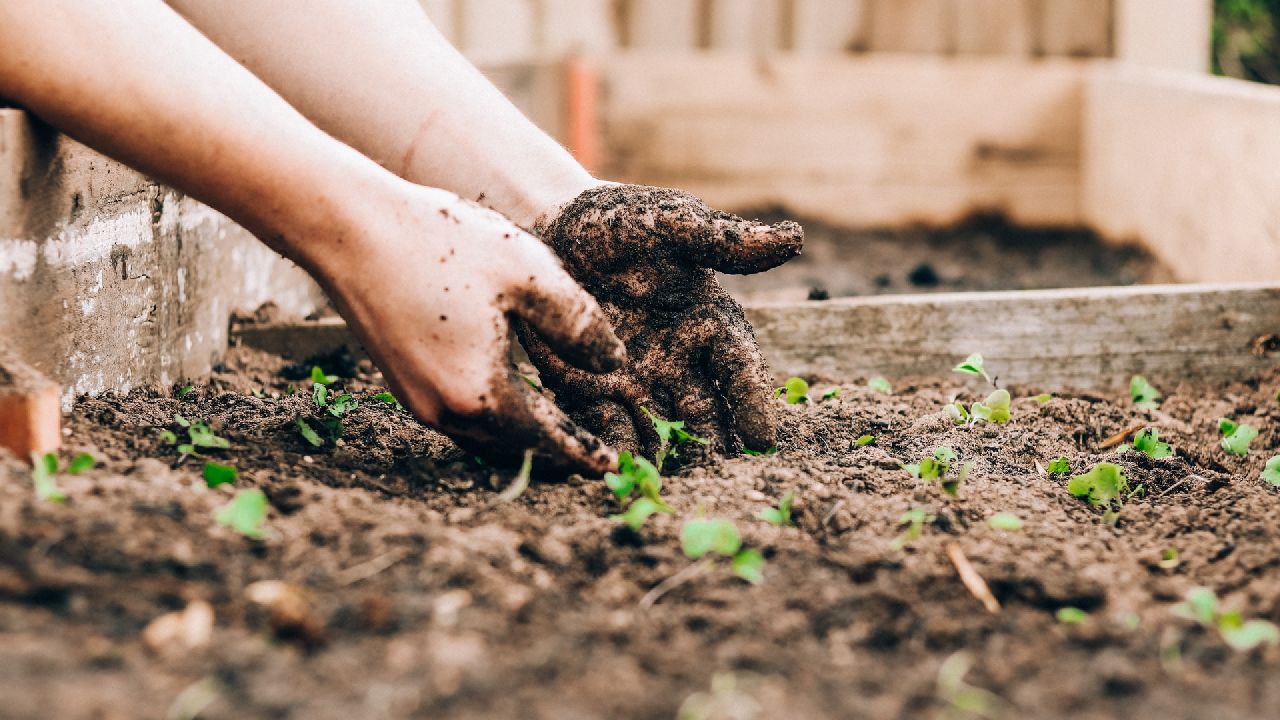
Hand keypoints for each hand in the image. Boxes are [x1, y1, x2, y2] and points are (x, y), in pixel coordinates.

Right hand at [308, 183, 625, 473]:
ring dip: (524, 440)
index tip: (612, 467)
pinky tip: (511, 401)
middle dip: (556, 455)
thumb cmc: (442, 243)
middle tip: (593, 458)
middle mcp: (445, 411)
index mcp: (482, 394)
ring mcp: (418, 400)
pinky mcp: (402, 382)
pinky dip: (494, 420)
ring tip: (559, 436)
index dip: (584, 452)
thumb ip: (579, 324)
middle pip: (515, 449)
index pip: (548, 438)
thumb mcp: (529, 273)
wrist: (349, 228)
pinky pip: (461, 418)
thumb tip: (613, 364)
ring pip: (485, 438)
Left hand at [522, 184, 802, 456]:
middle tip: (720, 479)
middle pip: (705, 412)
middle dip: (713, 446)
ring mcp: (637, 380)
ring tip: (671, 488)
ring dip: (667, 458)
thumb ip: (724, 241)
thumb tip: (793, 239)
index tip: (762, 439)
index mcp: (709, 322)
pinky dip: (614, 450)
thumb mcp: (672, 223)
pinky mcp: (591, 390)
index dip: (752, 403)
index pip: (739, 369)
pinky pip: (607, 427)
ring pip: (660, 429)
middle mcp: (680, 360)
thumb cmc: (621, 221)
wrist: (551, 227)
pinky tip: (616, 473)